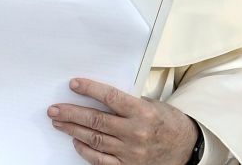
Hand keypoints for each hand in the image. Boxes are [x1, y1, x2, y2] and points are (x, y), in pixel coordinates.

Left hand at [48, 78, 197, 164]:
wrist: (187, 148)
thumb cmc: (167, 123)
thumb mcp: (152, 105)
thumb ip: (127, 102)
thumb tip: (96, 94)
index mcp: (143, 113)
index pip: (111, 98)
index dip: (90, 90)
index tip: (73, 84)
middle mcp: (136, 133)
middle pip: (96, 120)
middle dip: (71, 113)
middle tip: (54, 109)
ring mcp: (131, 152)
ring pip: (95, 139)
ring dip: (73, 130)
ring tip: (58, 122)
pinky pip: (100, 160)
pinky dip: (85, 151)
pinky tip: (76, 141)